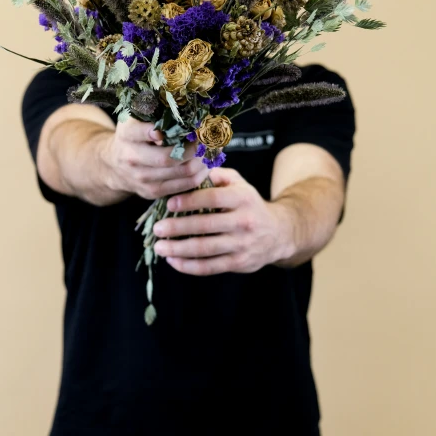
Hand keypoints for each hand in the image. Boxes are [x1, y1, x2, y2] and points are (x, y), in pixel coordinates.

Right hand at [101, 117, 208, 199]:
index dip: (161, 130)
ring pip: (183, 172)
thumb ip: (151, 110)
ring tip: (213, 149)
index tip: (183, 124)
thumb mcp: (134, 119)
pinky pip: (185, 185)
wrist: (113, 166)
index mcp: (126, 134)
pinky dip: (201, 173)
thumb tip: (184, 104)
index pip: (141, 131)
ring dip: (204, 160)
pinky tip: (206, 163)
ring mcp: (142, 178)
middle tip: (209, 137)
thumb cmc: (132, 137)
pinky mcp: (153, 192)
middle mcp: (131, 158)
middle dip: (195, 147)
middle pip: (169, 157)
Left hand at [152, 167, 295, 275]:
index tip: (168, 204)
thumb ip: (216, 175)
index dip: (189, 201)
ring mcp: (242, 244)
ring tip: (159, 247)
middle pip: (205, 226)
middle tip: (156, 229)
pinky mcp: (239, 263)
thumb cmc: (249, 204)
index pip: (212, 198)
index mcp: (242, 198)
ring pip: (205, 249)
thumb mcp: (239, 183)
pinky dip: (188, 266)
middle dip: (177, 228)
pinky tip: (173, 261)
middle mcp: (244, 221)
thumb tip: (191, 168)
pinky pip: (210, 267)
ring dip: (178, 249)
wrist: (278, 233)